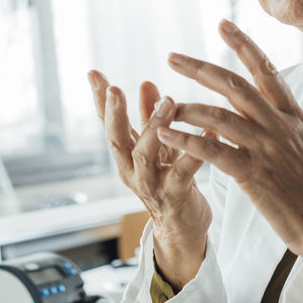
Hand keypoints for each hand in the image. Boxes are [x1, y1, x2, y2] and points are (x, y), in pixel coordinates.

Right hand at [88, 70, 212, 287]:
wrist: (182, 229)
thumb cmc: (169, 182)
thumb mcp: (156, 148)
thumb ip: (150, 118)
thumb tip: (146, 82)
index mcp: (124, 156)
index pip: (107, 123)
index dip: (99, 99)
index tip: (93, 73)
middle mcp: (131, 170)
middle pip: (116, 140)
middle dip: (114, 114)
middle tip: (116, 89)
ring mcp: (151, 185)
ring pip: (146, 155)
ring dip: (155, 127)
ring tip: (168, 100)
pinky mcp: (175, 196)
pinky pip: (184, 171)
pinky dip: (195, 149)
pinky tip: (209, 128)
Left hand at [157, 20, 302, 274]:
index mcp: (293, 117)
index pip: (266, 71)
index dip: (244, 45)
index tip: (223, 24)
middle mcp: (279, 127)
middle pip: (235, 86)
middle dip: (201, 68)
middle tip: (172, 57)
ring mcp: (267, 150)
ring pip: (220, 117)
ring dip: (188, 108)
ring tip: (164, 103)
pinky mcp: (255, 176)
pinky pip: (215, 153)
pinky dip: (187, 142)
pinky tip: (166, 135)